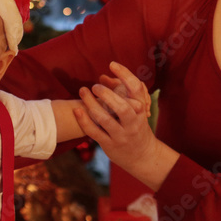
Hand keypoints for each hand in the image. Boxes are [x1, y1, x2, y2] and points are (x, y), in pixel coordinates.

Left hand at [74, 62, 165, 179]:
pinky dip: (84, 121)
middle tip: (95, 86)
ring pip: (105, 119)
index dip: (125, 75)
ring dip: (91, 104)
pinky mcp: (109, 145)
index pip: (136, 89)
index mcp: (141, 110)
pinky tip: (77, 110)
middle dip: (107, 94)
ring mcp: (121, 135)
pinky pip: (95, 132)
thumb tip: (103, 77)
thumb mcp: (137, 110)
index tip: (112, 64)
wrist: (143, 156)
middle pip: (122, 107)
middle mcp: (133, 123)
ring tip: (83, 91)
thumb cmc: (136, 126)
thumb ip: (123, 94)